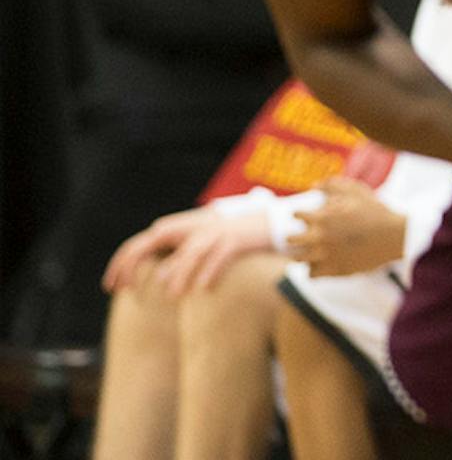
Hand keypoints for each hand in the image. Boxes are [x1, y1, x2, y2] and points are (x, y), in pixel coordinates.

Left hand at [103, 206, 273, 294]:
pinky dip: (209, 272)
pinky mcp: (234, 240)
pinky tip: (203, 290)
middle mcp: (191, 228)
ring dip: (179, 274)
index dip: (121, 264)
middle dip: (137, 265)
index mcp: (178, 229)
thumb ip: (180, 256)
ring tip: (171, 296)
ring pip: (188, 253)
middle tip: (128, 292)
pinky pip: (217, 257)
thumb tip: (160, 279)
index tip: (112, 288)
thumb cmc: (229, 240)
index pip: (139, 244)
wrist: (269, 224)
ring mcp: (213, 233)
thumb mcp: (201, 245)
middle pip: (154, 241)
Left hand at [288, 176, 406, 276]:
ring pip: (298, 259)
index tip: (306, 215)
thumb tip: (313, 186)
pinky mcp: (333, 270)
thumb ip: (331, 184)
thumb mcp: (355, 190)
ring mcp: (325, 256)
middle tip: (301, 235)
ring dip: (300, 254)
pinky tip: (321, 262)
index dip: (300, 213)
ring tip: (308, 250)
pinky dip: (313, 268)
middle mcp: (318, 238)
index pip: (296, 215)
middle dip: (293, 236)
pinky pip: (311, 274)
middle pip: (290, 240)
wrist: (394, 236)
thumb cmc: (374, 211)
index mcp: (321, 217)